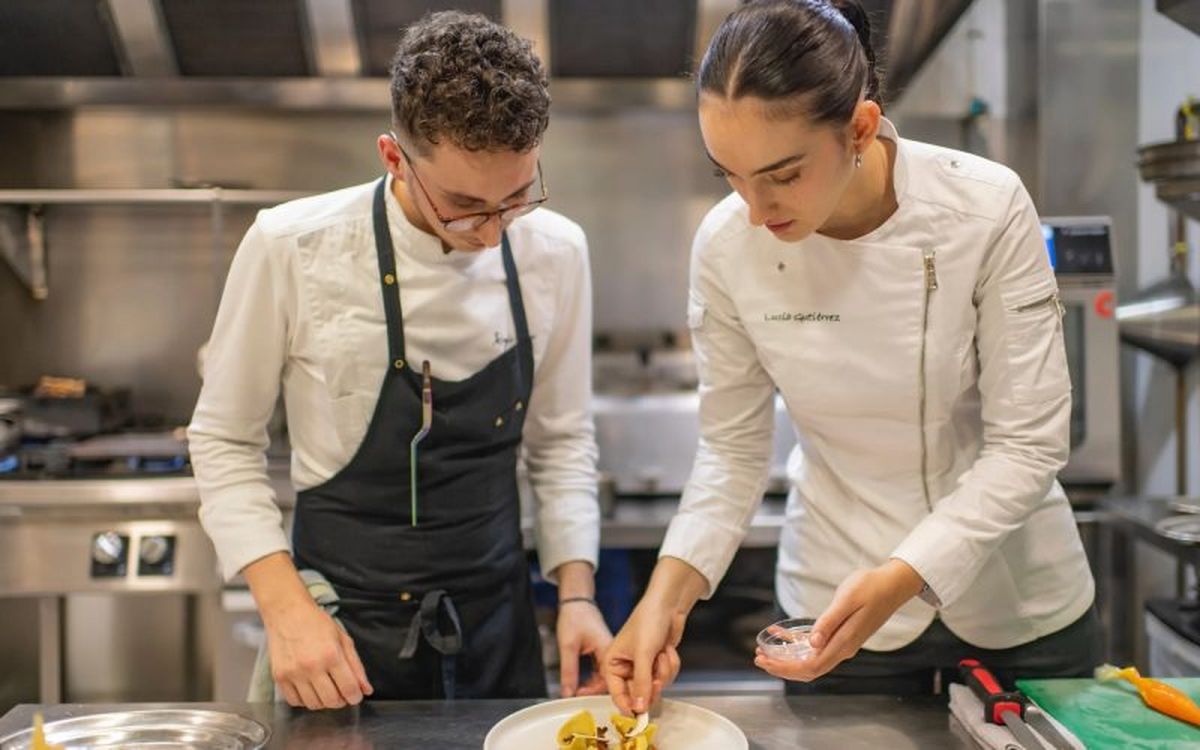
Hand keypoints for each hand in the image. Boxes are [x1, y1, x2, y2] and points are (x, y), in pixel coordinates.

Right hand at [243, 552, 372, 709]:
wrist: (288, 613)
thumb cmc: (317, 623)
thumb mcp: (343, 639)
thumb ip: (356, 666)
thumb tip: (366, 689)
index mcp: (331, 655)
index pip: (349, 689)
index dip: (355, 697)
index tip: (355, 695)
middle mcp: (311, 666)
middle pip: (331, 701)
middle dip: (341, 700)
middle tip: (341, 692)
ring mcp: (293, 673)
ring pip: (313, 704)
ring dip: (323, 701)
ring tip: (325, 688)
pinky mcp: (279, 677)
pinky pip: (294, 701)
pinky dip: (305, 700)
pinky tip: (309, 688)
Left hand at [556, 600, 612, 696]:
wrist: (576, 602)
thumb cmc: (574, 617)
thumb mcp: (568, 646)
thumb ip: (568, 671)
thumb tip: (568, 693)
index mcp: (608, 650)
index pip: (609, 679)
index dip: (595, 691)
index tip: (580, 696)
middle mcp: (611, 652)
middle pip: (610, 680)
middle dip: (595, 692)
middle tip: (579, 698)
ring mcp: (607, 652)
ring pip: (605, 676)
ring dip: (593, 686)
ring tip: (579, 693)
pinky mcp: (602, 651)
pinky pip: (601, 670)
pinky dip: (592, 679)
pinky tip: (583, 684)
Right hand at [604, 600, 683, 713]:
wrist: (668, 605)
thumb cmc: (648, 622)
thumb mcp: (643, 654)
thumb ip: (641, 683)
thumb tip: (638, 708)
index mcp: (612, 664)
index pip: (616, 693)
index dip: (627, 706)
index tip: (639, 716)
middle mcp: (626, 667)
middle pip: (638, 694)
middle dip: (651, 685)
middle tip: (657, 679)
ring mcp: (643, 666)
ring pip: (655, 687)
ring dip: (663, 672)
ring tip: (662, 653)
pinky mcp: (658, 663)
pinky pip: (666, 677)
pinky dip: (670, 665)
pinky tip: (667, 650)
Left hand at [754, 559, 923, 682]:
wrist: (892, 584)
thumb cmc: (870, 588)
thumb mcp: (846, 601)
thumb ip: (829, 623)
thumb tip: (812, 644)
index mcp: (844, 643)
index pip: (811, 667)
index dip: (786, 669)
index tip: (766, 663)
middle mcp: (843, 648)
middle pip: (809, 668)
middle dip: (782, 667)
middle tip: (759, 659)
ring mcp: (843, 642)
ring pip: (811, 659)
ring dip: (787, 658)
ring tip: (765, 651)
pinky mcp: (841, 634)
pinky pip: (816, 645)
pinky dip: (796, 642)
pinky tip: (780, 633)